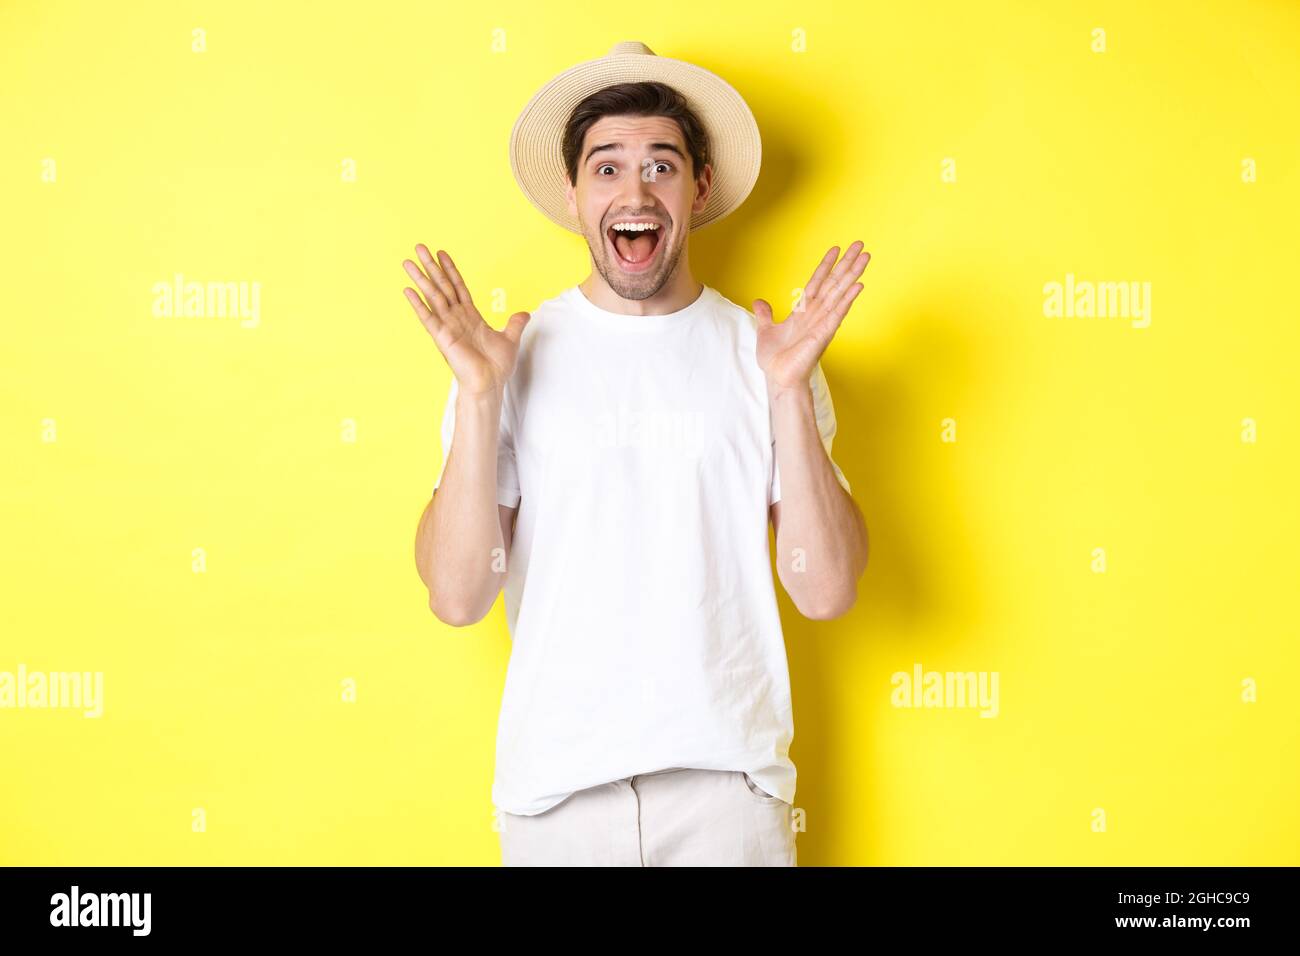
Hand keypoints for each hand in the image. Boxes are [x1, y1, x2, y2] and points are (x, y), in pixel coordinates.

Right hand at [401, 245, 529, 395]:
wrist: (490, 384)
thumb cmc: (497, 366)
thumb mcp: (510, 339)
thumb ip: (515, 324)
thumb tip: (525, 312)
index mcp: (470, 316)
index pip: (458, 287)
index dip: (450, 269)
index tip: (442, 253)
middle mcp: (456, 318)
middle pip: (442, 286)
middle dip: (431, 267)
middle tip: (419, 247)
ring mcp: (448, 326)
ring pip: (433, 296)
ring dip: (421, 278)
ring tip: (408, 261)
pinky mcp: (442, 337)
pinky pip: (428, 318)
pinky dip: (418, 304)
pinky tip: (408, 290)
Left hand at [754, 241, 868, 392]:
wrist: (778, 378)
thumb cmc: (775, 359)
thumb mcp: (766, 331)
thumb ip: (766, 315)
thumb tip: (758, 302)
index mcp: (804, 311)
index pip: (817, 282)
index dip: (826, 265)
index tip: (836, 249)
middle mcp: (816, 313)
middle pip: (834, 282)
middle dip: (847, 263)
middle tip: (861, 245)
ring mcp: (823, 322)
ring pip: (840, 292)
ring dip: (853, 274)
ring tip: (866, 256)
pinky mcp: (825, 333)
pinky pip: (838, 312)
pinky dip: (848, 298)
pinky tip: (858, 284)